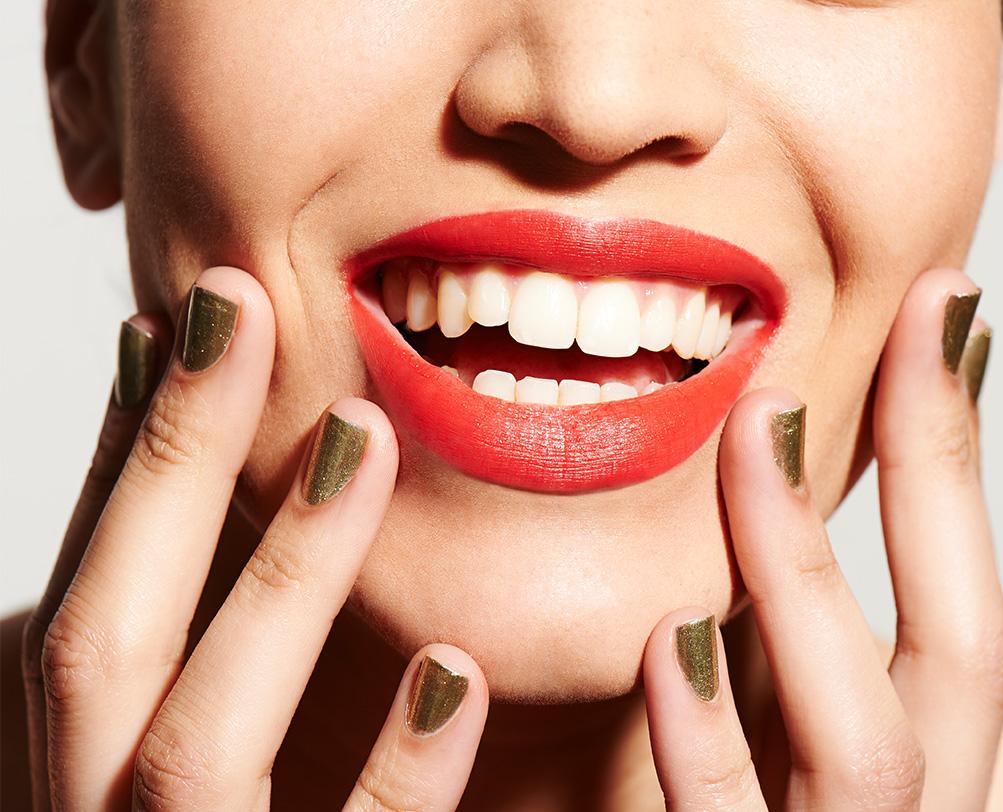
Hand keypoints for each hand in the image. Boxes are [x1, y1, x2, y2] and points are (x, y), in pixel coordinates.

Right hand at [21, 267, 488, 809]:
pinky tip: (455, 671)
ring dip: (281, 577)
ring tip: (363, 435)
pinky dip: (400, 773)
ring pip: (202, 743)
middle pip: (105, 643)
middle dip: (167, 465)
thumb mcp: (206, 757)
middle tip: (237, 305)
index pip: (87, 601)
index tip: (159, 330)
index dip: (118, 464)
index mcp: (84, 778)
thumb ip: (211, 664)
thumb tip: (226, 494)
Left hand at [641, 268, 1002, 808]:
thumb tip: (769, 476)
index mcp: (911, 761)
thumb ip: (782, 633)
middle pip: (952, 651)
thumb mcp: (781, 725)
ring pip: (860, 748)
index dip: (954, 450)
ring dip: (807, 580)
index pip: (957, 596)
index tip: (941, 306)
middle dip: (928, 481)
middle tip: (880, 330)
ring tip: (754, 436)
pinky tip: (670, 642)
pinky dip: (708, 746)